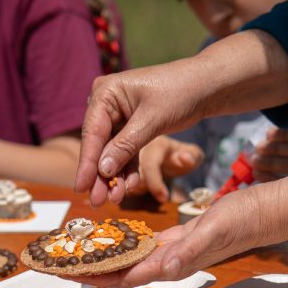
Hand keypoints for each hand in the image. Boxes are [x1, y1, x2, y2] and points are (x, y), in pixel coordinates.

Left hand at [62, 187, 262, 286]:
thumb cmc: (244, 221)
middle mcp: (167, 263)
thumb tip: (164, 269)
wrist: (266, 212)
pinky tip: (109, 237)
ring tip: (72, 251)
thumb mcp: (214, 231)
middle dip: (86, 270)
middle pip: (117, 272)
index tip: (62, 273)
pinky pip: (142, 246)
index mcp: (170, 265)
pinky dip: (122, 242)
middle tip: (52, 262)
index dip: (90, 276)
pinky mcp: (178, 239)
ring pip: (126, 259)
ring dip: (100, 258)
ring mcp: (172, 252)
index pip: (121, 276)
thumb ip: (189, 251)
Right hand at [75, 59, 213, 206]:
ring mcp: (118, 115)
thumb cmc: (180, 92)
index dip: (87, 163)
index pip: (92, 132)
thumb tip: (102, 170)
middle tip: (96, 201)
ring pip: (112, 151)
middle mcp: (107, 103)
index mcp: (106, 92)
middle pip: (99, 144)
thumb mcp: (151, 120)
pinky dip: (128, 168)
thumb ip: (125, 146)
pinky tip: (131, 186)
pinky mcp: (131, 126)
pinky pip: (126, 151)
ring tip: (115, 199)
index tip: (80, 188)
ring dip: (115, 175)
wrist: (207, 86)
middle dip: (100, 174)